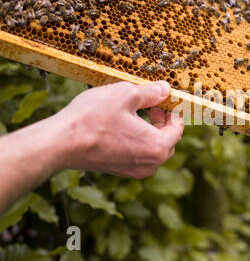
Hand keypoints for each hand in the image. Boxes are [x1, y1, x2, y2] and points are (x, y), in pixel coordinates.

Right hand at [53, 81, 184, 178]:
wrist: (60, 143)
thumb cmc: (93, 118)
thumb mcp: (126, 95)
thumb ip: (150, 92)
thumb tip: (165, 89)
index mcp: (157, 147)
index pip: (178, 128)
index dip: (173, 111)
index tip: (165, 100)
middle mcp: (150, 164)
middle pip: (168, 141)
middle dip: (163, 121)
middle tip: (152, 105)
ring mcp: (134, 171)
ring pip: (154, 149)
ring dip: (151, 131)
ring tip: (136, 113)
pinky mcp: (120, 171)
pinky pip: (139, 155)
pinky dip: (138, 141)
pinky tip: (123, 126)